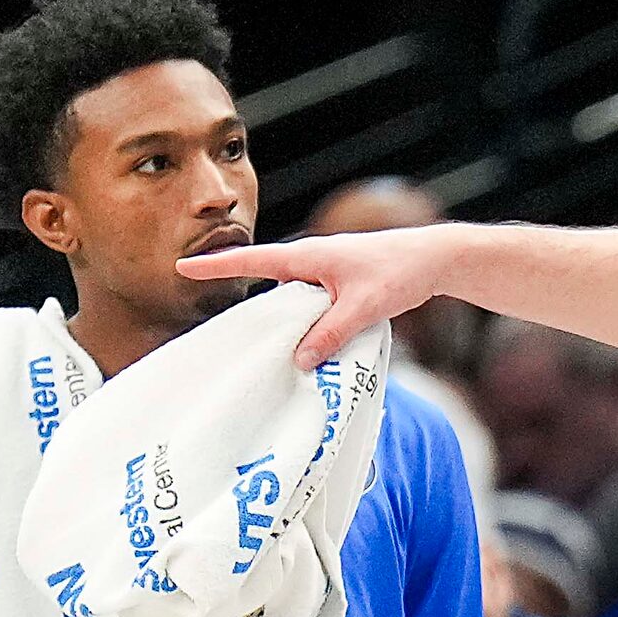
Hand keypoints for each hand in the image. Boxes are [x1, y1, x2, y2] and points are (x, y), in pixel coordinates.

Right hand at [176, 225, 453, 370]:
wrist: (433, 259)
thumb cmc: (398, 273)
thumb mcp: (362, 308)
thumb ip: (330, 334)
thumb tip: (299, 360)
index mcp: (308, 257)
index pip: (252, 261)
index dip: (217, 266)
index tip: (184, 267)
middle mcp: (311, 261)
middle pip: (266, 284)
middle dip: (245, 302)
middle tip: (222, 329)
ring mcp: (325, 273)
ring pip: (290, 299)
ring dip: (281, 320)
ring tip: (264, 348)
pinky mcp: (339, 285)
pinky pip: (310, 305)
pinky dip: (304, 323)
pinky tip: (307, 346)